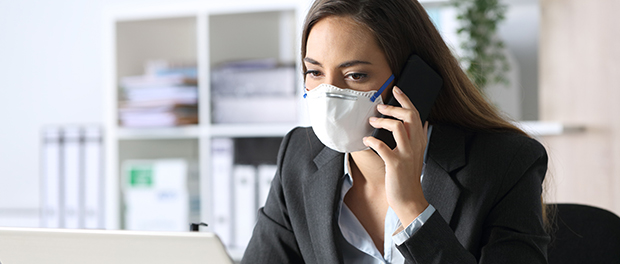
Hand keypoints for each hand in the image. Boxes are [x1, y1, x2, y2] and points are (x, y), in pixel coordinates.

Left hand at [363, 86, 428, 225]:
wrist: (409, 199)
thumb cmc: (408, 176)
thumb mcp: (417, 154)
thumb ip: (419, 138)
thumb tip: (422, 122)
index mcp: (420, 141)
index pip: (416, 114)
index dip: (406, 100)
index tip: (396, 89)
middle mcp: (415, 145)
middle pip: (409, 116)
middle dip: (393, 107)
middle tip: (380, 106)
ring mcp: (406, 154)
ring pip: (397, 127)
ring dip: (382, 121)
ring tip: (372, 121)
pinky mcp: (395, 164)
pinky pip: (382, 146)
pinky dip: (372, 140)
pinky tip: (366, 140)